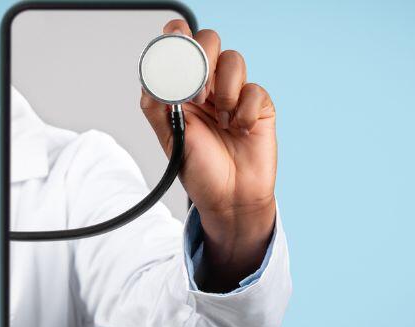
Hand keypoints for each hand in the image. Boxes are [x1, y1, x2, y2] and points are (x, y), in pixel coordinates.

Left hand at [141, 20, 276, 291]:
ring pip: (233, 59)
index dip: (177, 38)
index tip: (175, 55)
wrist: (230, 199)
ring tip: (221, 120)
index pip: (178, 45)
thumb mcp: (169, 137)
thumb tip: (155, 72)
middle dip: (202, 60)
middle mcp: (208, 85)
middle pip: (209, 40)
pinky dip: (245, 111)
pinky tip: (240, 130)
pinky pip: (254, 89)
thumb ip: (157, 102)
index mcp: (182, 88)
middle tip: (198, 94)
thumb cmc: (200, 171)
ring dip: (225, 89)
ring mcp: (235, 94)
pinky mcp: (259, 106)